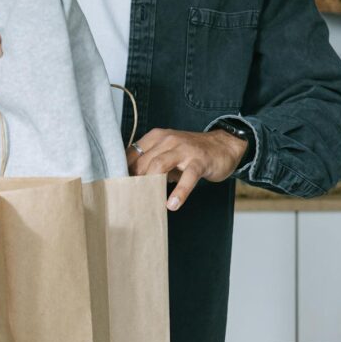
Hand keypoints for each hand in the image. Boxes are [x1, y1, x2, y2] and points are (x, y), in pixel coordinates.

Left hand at [126, 127, 248, 210]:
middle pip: (143, 161)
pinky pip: (187, 177)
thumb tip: (131, 184)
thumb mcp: (168, 153)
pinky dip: (179, 192)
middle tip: (128, 200)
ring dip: (150, 184)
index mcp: (157, 136)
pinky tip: (172, 204)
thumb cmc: (191, 153)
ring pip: (159, 164)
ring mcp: (184, 149)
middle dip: (134, 181)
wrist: (223, 146)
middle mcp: (168, 140)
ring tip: (145, 201)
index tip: (117, 187)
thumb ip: (151, 164)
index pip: (133, 153)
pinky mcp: (199, 161)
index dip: (123, 171)